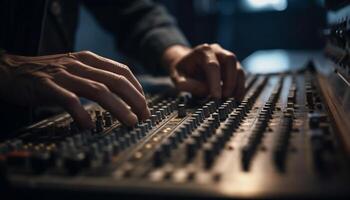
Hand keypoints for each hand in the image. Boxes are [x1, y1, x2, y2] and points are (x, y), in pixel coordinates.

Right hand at [0, 51, 149, 127]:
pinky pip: (69, 100)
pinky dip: (82, 114)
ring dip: (118, 108)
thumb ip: (95, 76)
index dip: (137, 89)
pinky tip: (89, 126)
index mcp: (88, 59)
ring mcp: (64, 75)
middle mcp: (79, 64)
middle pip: (115, 80)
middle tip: (143, 116)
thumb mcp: (75, 69)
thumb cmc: (47, 74)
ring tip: (130, 122)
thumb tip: (120, 94)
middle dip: (134, 99)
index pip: (122, 71)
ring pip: (98, 90)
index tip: (144, 105)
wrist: (11, 70)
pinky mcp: (47, 86)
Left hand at [163, 44, 244, 99]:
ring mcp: (226, 57)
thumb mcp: (177, 78)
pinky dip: (240, 87)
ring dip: (238, 85)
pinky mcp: (232, 66)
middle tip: (225, 98)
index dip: (216, 82)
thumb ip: (187, 84)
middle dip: (230, 81)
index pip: (212, 65)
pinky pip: (240, 75)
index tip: (216, 97)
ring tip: (234, 100)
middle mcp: (216, 50)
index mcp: (202, 51)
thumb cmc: (182, 71)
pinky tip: (237, 98)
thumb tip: (206, 90)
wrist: (185, 64)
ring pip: (238, 67)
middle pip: (230, 60)